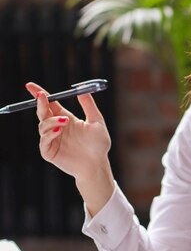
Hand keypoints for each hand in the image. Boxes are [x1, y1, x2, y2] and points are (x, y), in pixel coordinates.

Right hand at [26, 81, 113, 214]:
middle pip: (43, 112)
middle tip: (41, 96)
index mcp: (66, 118)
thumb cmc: (99, 145)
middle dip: (40, 103)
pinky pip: (43, 142)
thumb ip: (89, 105)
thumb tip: (82, 88)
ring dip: (50, 121)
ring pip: (42, 126)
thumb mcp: (97, 121)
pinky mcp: (50, 152)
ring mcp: (53, 140)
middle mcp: (57, 128)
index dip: (41, 94)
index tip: (31, 85)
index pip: (50, 103)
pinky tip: (59, 131)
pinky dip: (48, 135)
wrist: (98, 165)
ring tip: (64, 122)